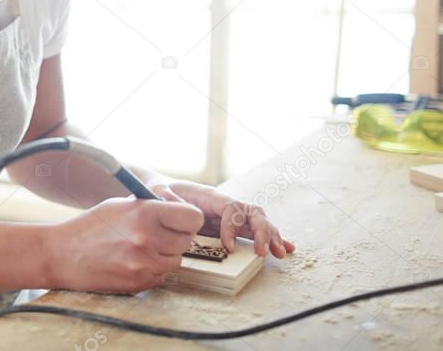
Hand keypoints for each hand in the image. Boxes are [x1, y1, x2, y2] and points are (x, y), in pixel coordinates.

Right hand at [44, 196, 204, 293]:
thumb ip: (151, 205)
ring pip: (176, 260)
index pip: (193, 217)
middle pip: (186, 240)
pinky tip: (132, 261)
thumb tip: (178, 207)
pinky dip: (152, 269)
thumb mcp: (120, 204)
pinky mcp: (139, 283)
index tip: (180, 219)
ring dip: (164, 254)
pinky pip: (161, 276)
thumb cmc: (91, 226)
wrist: (62, 254)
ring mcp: (144, 264)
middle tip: (155, 233)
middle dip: (175, 236)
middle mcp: (147, 239)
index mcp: (144, 213)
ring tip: (140, 247)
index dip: (188, 218)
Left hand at [151, 181, 295, 258]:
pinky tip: (284, 248)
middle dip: (262, 231)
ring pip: (258, 221)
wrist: (159, 190)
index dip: (233, 227)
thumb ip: (167, 198)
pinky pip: (254, 230)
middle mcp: (225, 204)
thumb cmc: (159, 193)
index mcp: (211, 197)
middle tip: (262, 252)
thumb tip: (176, 205)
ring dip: (272, 236)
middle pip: (253, 212)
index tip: (227, 247)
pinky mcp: (230, 225)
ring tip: (280, 253)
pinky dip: (270, 238)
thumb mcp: (158, 194)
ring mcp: (230, 214)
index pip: (232, 208)